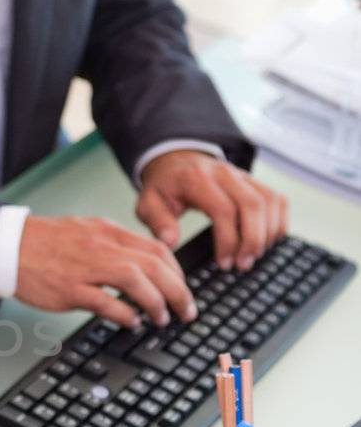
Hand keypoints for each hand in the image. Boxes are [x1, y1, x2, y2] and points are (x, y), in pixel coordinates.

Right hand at [15, 214, 196, 328]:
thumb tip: (143, 267)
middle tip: (186, 311)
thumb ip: (115, 246)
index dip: (178, 273)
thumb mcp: (86, 232)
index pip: (158, 249)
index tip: (182, 289)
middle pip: (155, 265)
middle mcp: (102, 246)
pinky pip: (105, 301)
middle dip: (178, 291)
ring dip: (157, 302)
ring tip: (162, 318)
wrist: (9, 245)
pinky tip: (133, 322)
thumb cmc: (45, 243)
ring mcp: (86, 267)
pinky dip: (125, 313)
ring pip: (137, 280)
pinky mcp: (69, 288)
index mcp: (109, 232)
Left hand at [136, 151, 287, 269]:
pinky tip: (268, 240)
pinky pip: (276, 198)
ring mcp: (242, 175)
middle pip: (252, 204)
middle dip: (252, 239)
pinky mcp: (253, 181)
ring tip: (254, 256)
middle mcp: (224, 173)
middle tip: (243, 264)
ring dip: (268, 232)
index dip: (228, 239)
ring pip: (269, 200)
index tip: (223, 263)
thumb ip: (157, 221)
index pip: (223, 209)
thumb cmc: (163, 187)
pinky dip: (279, 220)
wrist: (174, 162)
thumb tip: (170, 241)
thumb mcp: (148, 203)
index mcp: (197, 179)